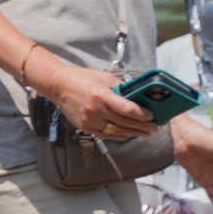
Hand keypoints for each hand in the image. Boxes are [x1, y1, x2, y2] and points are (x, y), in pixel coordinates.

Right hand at [39, 58, 156, 141]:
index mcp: (101, 95)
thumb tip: (139, 96)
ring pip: (118, 132)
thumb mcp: (104, 77)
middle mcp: (95, 110)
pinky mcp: (85, 127)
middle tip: (154, 127)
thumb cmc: (81, 78)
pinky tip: (128, 134)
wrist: (57, 84)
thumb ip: (121, 87)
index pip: (128, 109)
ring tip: (145, 133)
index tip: (153, 116)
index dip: (143, 115)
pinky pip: (107, 135)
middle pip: (126, 123)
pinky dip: (120, 136)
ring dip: (134, 133)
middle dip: (143, 126)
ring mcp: (89, 120)